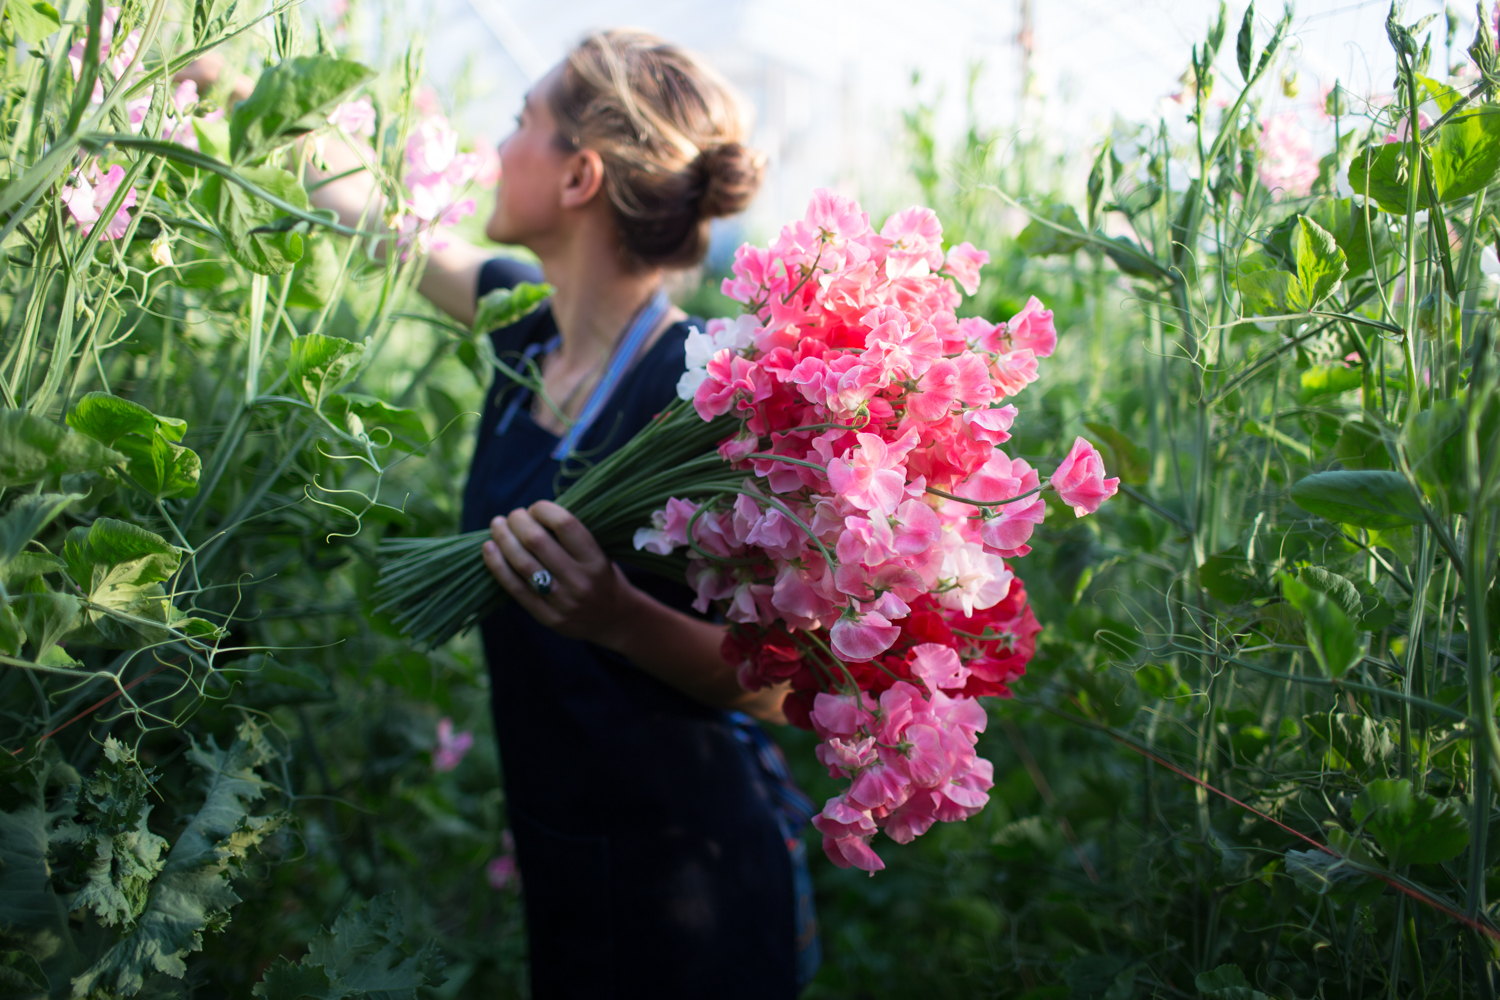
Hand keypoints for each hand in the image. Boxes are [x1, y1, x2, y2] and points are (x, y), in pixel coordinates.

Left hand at [481, 500, 639, 645]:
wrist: (615, 620)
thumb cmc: (602, 577)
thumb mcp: (599, 553)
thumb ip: (571, 537)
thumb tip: (531, 513)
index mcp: (596, 560)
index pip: (565, 525)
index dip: (543, 509)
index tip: (536, 507)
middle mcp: (580, 581)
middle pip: (537, 542)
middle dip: (518, 521)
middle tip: (513, 515)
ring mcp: (562, 601)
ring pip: (522, 564)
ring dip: (504, 539)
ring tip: (497, 526)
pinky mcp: (546, 617)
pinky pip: (515, 588)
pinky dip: (497, 565)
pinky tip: (489, 548)